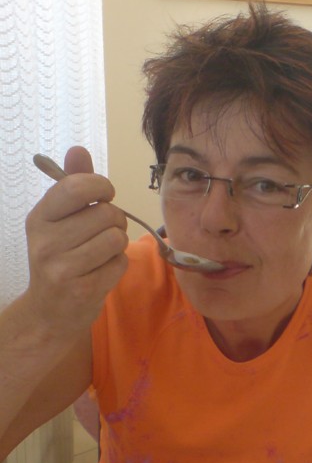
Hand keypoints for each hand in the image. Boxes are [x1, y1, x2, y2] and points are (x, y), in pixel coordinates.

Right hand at [24, 146, 127, 336]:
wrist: (50, 312)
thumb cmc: (61, 258)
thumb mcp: (59, 221)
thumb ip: (72, 185)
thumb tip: (78, 149)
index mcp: (39, 218)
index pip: (76, 188)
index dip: (101, 186)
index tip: (104, 195)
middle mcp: (46, 242)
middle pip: (106, 213)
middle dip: (115, 220)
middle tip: (105, 231)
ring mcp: (63, 268)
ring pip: (116, 238)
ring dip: (118, 243)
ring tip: (104, 251)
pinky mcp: (84, 290)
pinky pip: (120, 263)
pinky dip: (118, 265)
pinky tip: (102, 271)